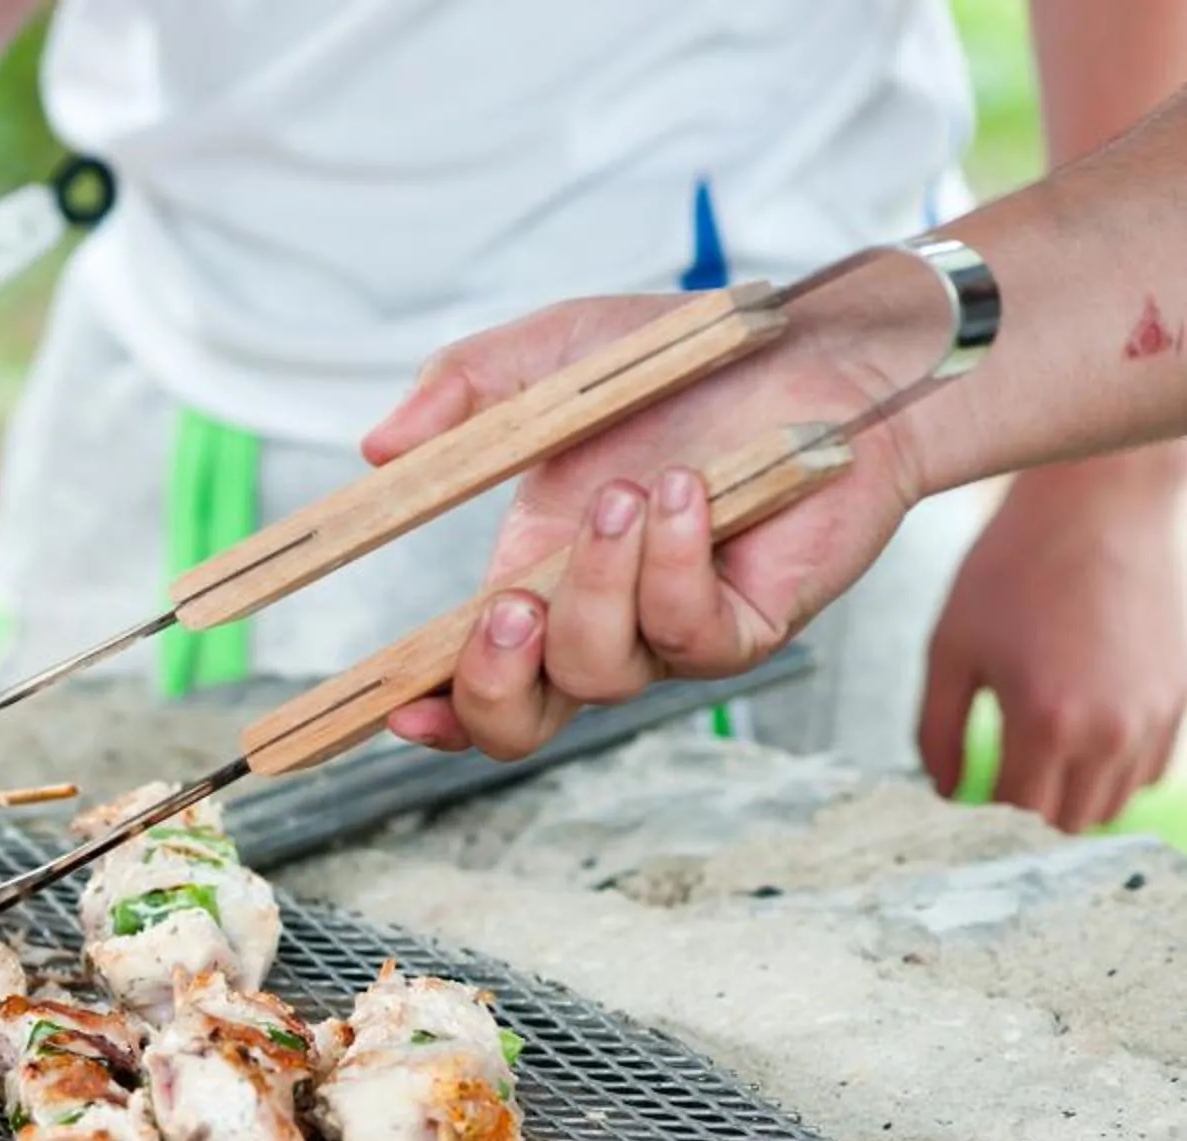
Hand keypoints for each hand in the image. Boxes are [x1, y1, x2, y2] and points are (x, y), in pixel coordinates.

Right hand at [358, 287, 940, 758]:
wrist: (822, 354)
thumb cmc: (688, 366)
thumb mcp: (553, 357)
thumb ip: (461, 389)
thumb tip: (378, 447)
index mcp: (531, 576)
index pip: (464, 677)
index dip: (428, 710)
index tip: (393, 704)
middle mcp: (594, 621)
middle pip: (517, 725)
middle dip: (492, 683)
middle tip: (507, 607)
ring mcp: (667, 635)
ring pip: (598, 674)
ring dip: (599, 584)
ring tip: (628, 491)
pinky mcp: (745, 628)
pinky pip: (688, 635)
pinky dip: (674, 564)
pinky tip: (686, 493)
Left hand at [922, 455, 1186, 830]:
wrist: (1099, 504)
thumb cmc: (1016, 567)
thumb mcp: (950, 649)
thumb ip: (936, 732)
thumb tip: (944, 790)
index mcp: (1046, 722)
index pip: (1015, 817)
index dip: (981, 824)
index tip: (957, 812)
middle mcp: (1110, 731)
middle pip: (1068, 824)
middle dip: (1025, 820)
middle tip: (990, 791)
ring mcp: (1154, 717)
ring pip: (1111, 804)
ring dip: (1071, 799)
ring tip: (1031, 767)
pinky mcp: (1180, 697)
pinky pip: (1148, 769)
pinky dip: (1111, 772)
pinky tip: (1076, 744)